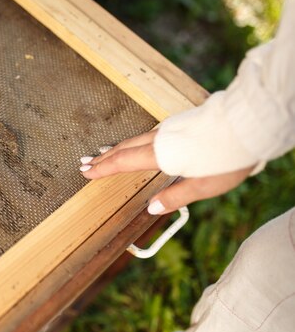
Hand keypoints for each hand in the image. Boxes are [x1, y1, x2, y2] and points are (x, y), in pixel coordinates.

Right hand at [79, 130, 252, 214]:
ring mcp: (169, 128)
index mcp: (161, 156)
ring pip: (135, 139)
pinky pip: (147, 134)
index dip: (102, 168)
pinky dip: (133, 141)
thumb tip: (152, 209)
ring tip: (104, 153)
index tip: (85, 172)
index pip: (123, 162)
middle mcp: (160, 139)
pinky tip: (137, 144)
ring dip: (116, 148)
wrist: (247, 123)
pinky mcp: (179, 122)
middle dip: (103, 157)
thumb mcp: (204, 186)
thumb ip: (176, 198)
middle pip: (124, 148)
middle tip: (85, 163)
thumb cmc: (228, 157)